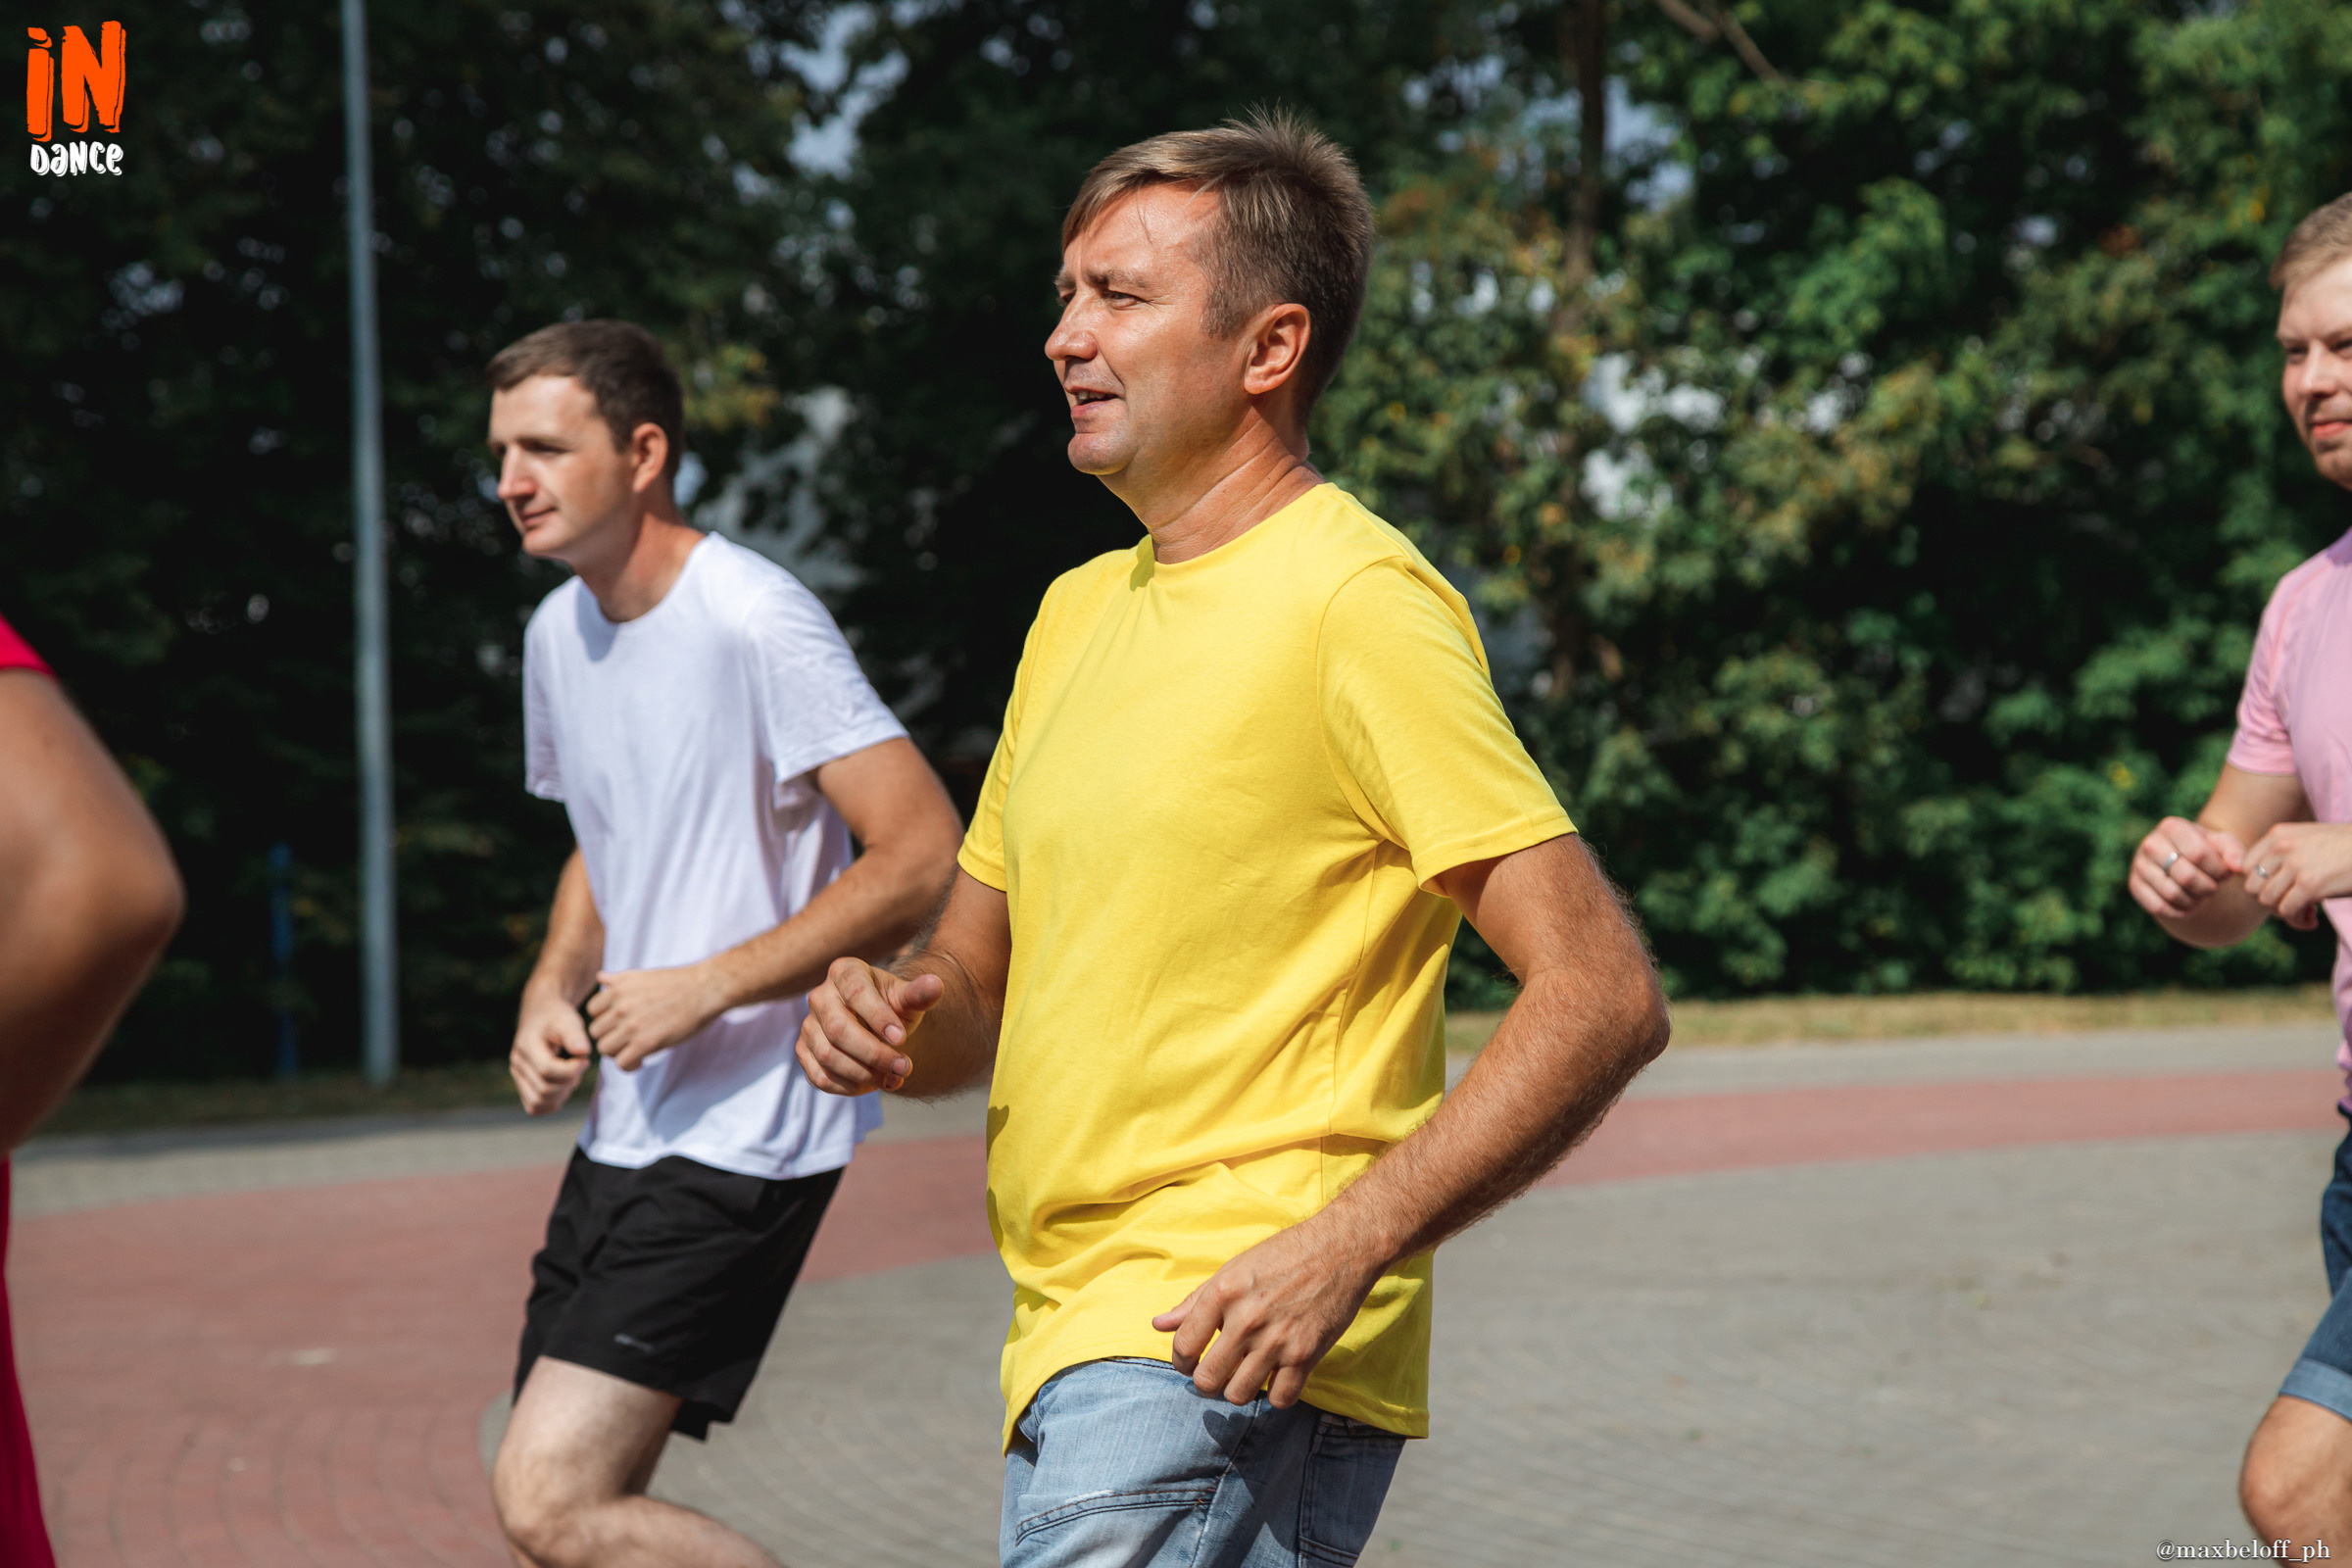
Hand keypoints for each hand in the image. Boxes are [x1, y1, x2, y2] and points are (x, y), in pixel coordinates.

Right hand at [511, 988, 591, 1115]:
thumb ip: (575, 1035)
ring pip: (538, 1102)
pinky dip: (552, 1103)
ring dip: (562, 1094)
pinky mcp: (523, 1085)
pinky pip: (534, 1107)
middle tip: (580, 1066)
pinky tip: (564, 1086)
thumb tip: (583, 1052)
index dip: (570, 1071)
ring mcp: (518, 1076)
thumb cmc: (557, 1017)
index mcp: (526, 1045)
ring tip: (572, 1075)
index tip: (584, 1060)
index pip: (546, 1070)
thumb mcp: (568, 1019)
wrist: (542, 1016)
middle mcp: (517, 1063)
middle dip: (569, 1082)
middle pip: (544, 1089)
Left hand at [587, 963, 725, 1070]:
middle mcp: (620, 1006)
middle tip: (628, 1040)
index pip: (592, 1011)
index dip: (605, 1019)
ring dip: (618, 1053)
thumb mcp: (642, 975)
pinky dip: (629, 1065)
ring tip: (634, 1051)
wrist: (705, 989)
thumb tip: (600, 977)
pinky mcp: (645, 1043)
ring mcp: (631, 1025)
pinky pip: (622, 1063)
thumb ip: (618, 980)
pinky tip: (641, 1060)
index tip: (619, 1024)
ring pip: (606, 1049)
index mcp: (618, 988)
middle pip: (596, 1032)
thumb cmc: (678, 982)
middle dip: (611, 1037)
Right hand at [796, 957, 942, 1094]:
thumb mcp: (907, 998)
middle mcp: (820, 996)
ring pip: (828, 1056)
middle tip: (905, 1067)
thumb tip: (936, 985)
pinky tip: (873, 1084)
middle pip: (838, 1029)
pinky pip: (819, 1076)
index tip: (902, 1039)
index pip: (857, 992)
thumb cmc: (893, 1006)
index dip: (878, 1017)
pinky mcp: (804, 1052)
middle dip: (874, 1054)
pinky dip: (848, 1087)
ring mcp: (808, 1025)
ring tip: (894, 1078)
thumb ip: (919, 994)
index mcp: (845, 972)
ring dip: (864, 1073)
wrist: (878, 1024)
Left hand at [1151, 1219, 1383, 1408]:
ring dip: (1238, 1391)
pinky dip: (1274, 1396)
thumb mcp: (1233, 1269)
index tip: (1189, 1363)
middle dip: (1207, 1383)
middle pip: (1208, 1380)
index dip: (1181, 1362)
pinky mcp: (1306, 1355)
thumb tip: (1159, 1325)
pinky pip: (1279, 1399)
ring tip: (1244, 1376)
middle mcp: (1246, 1320)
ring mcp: (1277, 1340)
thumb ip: (1195, 1301)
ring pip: (1239, 1395)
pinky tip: (1275, 1378)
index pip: (1184, 1347)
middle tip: (1216, 1374)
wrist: (1340, 1249)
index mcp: (1223, 1293)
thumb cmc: (1283, 1255)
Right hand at [2128, 816, 2246, 919]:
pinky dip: (2179, 912)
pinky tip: (2188, 905)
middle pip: (2186, 876)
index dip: (2218, 870)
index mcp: (2171, 827)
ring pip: (2172, 894)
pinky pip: (2158, 907)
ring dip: (2194, 901)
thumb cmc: (2203, 849)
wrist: (2176, 856)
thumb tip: (2238, 867)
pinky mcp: (2134, 885)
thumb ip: (2235, 852)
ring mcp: (2139, 865)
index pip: (2199, 855)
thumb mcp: (2221, 844)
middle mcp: (2150, 844)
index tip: (2224, 874)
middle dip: (2207, 888)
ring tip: (2201, 896)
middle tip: (2213, 888)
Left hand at [2242, 822, 2351, 930]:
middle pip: (2253, 886)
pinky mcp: (2310, 886)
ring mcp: (2296, 866)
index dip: (2261, 884)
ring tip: (2306, 912)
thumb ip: (2284, 854)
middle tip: (2294, 904)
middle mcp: (2282, 848)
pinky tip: (2313, 920)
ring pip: (2267, 901)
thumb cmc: (2348, 848)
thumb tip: (2260, 888)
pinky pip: (2287, 911)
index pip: (2245, 867)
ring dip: (2285, 913)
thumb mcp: (2309, 840)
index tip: (2281, 890)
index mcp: (2279, 834)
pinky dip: (2298, 921)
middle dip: (2271, 900)